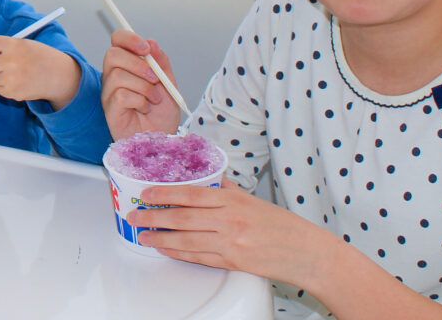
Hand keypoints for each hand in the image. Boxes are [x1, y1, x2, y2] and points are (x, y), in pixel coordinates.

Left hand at [0, 37, 81, 108]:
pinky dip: (4, 87)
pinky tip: (18, 82)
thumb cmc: (41, 58)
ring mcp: (11, 78)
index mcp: (14, 45)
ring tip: (15, 73)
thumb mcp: (25, 45)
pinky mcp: (13, 92)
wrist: (59, 76)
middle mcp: (11, 61)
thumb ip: (5, 47)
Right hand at [101, 28, 181, 137]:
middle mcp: (113, 76)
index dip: (129, 38)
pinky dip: (140, 101)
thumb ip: (160, 62)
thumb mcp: (168, 83)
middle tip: (155, 78)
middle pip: (113, 54)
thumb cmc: (162, 113)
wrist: (164, 138)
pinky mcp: (109, 109)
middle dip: (138, 64)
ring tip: (155, 99)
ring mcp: (109, 93)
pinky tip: (145, 109)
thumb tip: (151, 42)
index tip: (146, 48)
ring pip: (119, 76)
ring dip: (144, 87)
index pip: (117, 40)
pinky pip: (122, 95)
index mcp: (126, 65)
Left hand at [130, 178, 336, 290]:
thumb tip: (208, 178)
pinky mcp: (233, 263)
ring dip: (160, 238)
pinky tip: (166, 249)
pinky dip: (179, 253)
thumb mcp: (254, 199)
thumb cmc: (283, 225)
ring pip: (186, 240)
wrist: (307, 253)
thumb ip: (228, 189)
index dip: (165, 193)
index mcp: (234, 200)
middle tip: (134, 216)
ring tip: (143, 235)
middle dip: (153, 217)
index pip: (191, 193)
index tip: (146, 193)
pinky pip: (199, 257)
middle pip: (183, 217)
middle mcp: (230, 220)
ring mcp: (230, 243)